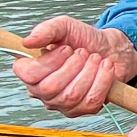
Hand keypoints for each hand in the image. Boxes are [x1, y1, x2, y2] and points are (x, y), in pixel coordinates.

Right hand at [14, 16, 136, 116]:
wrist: (109, 48)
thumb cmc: (83, 39)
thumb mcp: (63, 27)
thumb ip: (45, 31)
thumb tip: (27, 42)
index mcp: (33, 71)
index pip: (27, 75)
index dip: (48, 62)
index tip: (65, 49)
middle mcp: (43, 91)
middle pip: (49, 88)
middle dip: (72, 66)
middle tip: (82, 52)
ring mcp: (63, 104)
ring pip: (71, 96)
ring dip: (89, 71)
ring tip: (94, 58)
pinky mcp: (84, 109)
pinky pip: (91, 101)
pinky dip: (102, 80)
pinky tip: (104, 68)